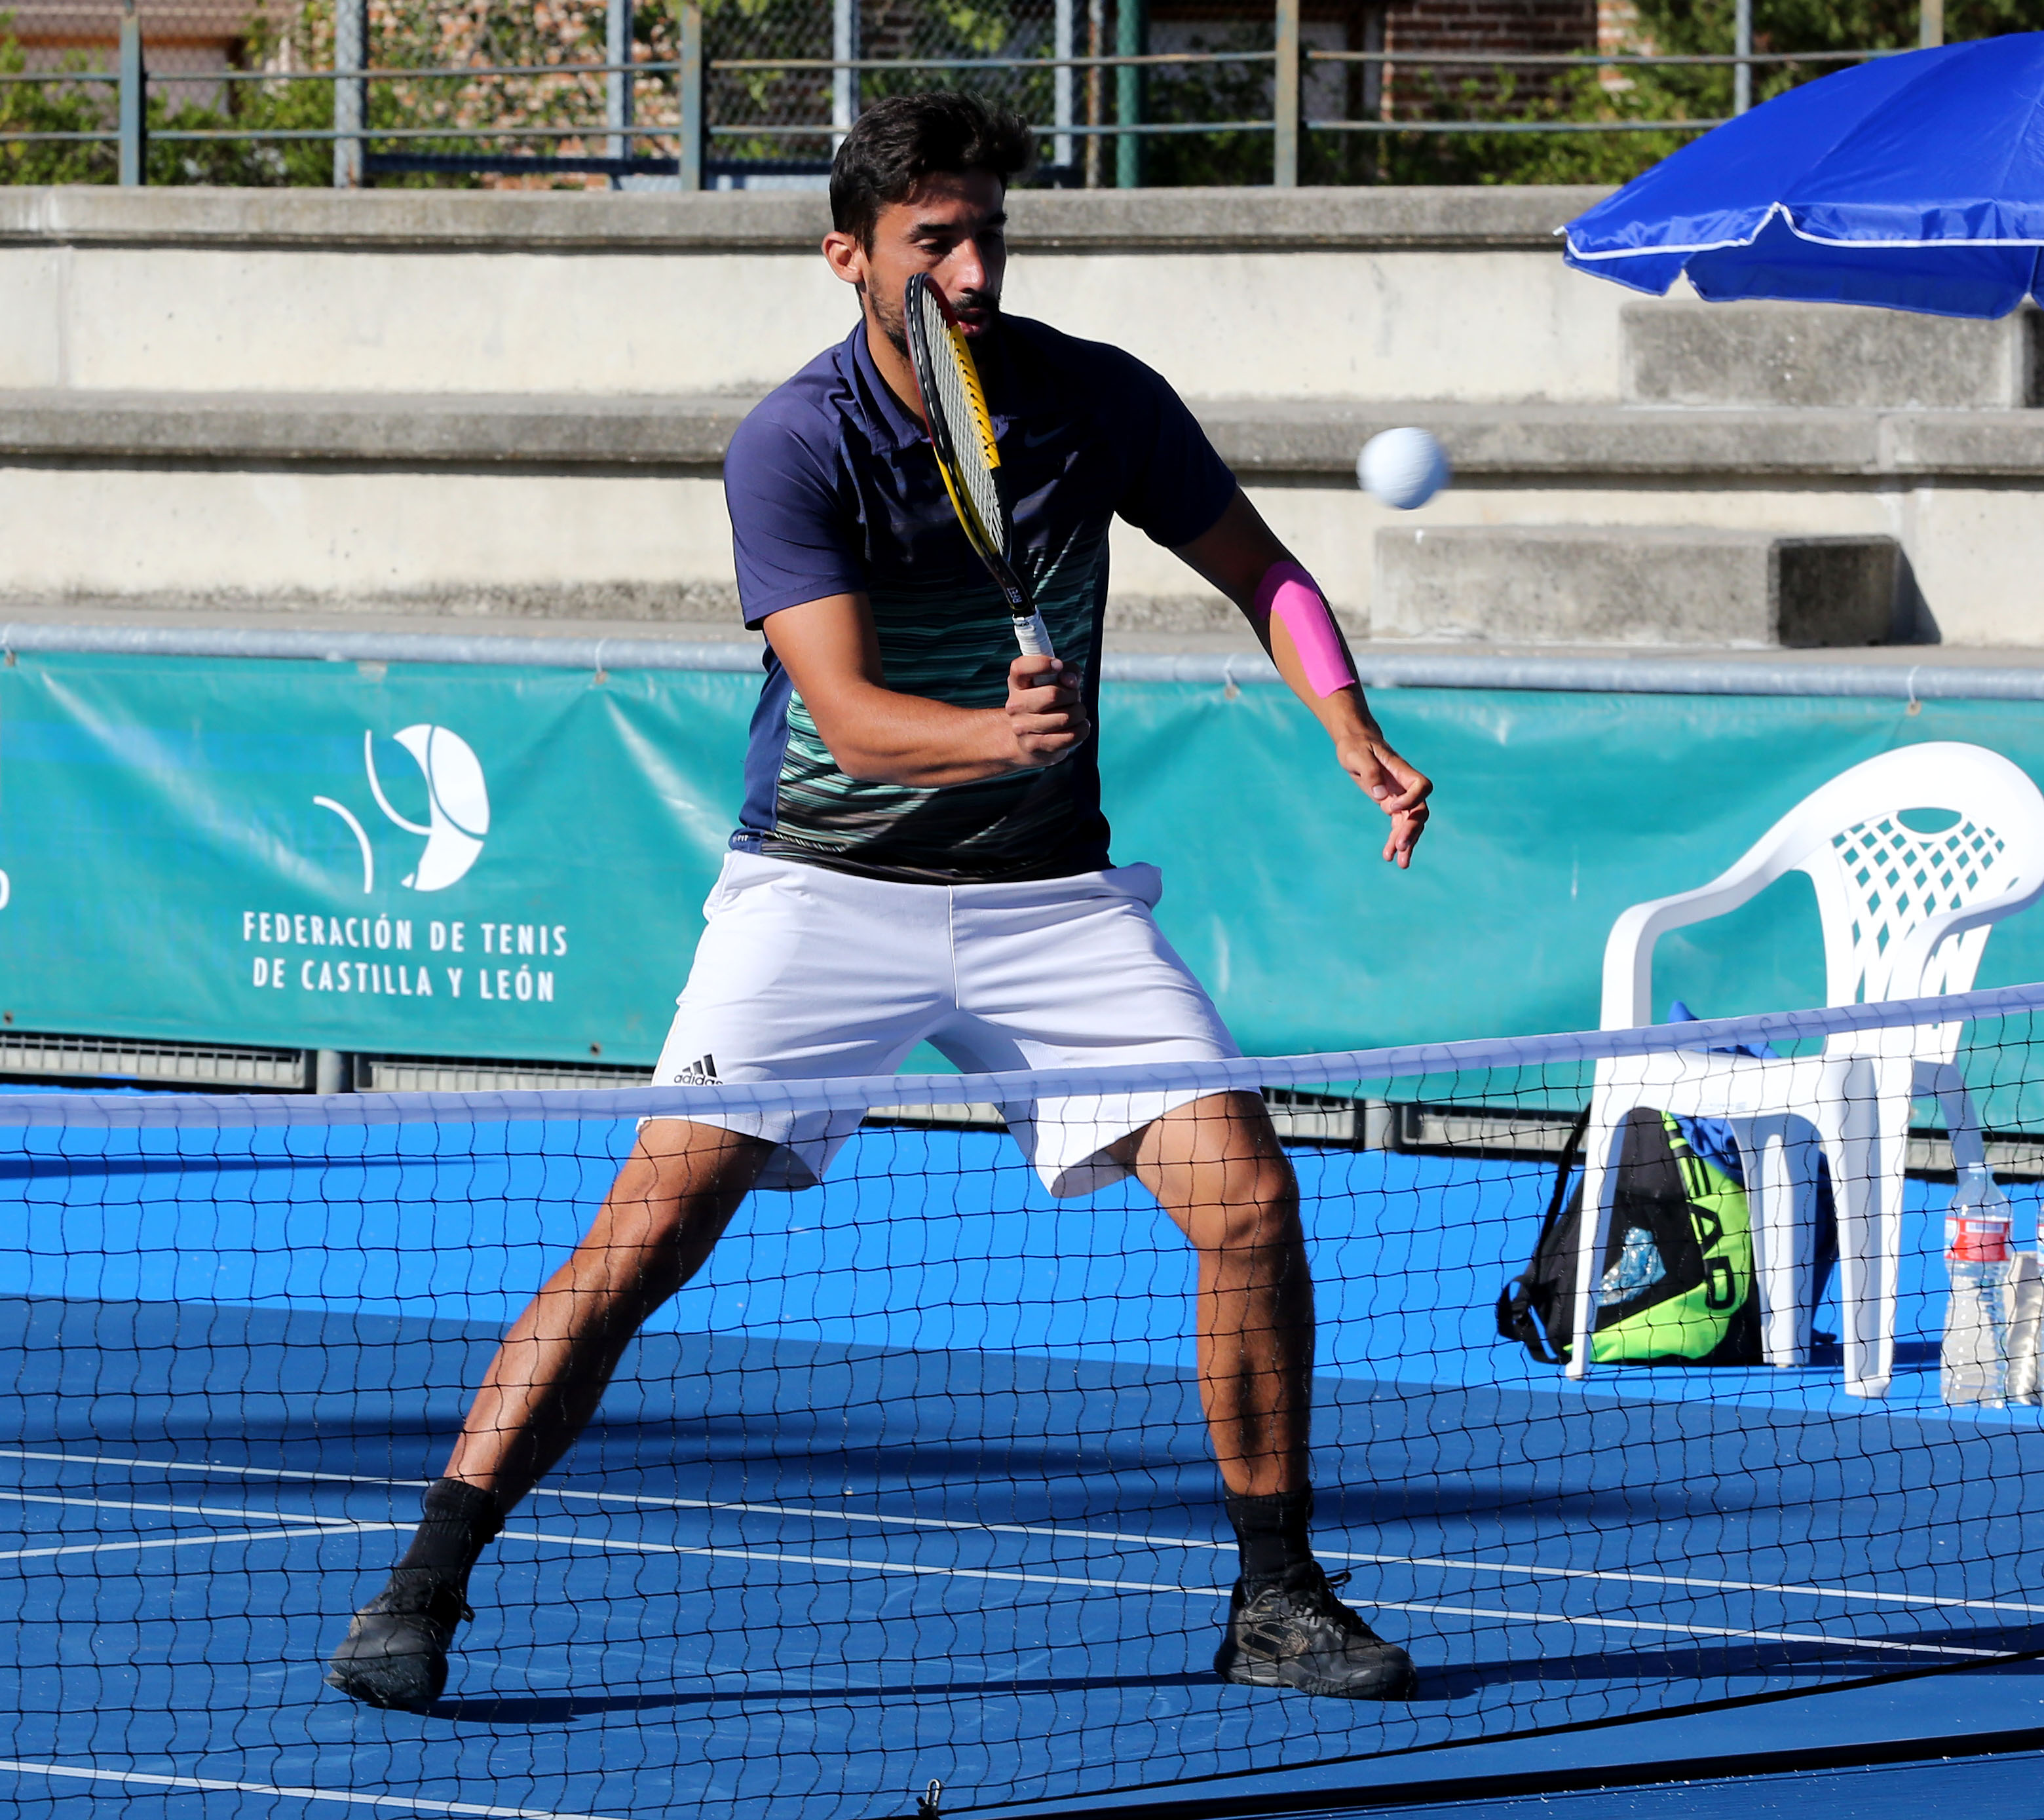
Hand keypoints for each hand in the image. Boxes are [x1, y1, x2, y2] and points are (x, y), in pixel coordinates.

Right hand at [1004, 654, 1088, 769]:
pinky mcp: (1034, 746)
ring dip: (1079, 713)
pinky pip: (1071, 735)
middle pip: (1053, 695)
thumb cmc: (1046, 703)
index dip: (1042, 664)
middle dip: (1073, 695)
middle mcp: (1015, 705)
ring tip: (1074, 713)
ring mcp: (1022, 728)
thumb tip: (1071, 679)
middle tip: (1072, 697)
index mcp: (1017, 683)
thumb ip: (1068, 671)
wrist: (1028, 740)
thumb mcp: (1055, 680)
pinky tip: (1077, 726)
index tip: (1058, 666)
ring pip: (1066, 717)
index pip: (1021, 668)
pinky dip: (1082, 729)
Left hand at [1335, 725, 1430, 867]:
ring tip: (1401, 864)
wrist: (1355, 743)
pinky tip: (1389, 857)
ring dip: (1407, 843)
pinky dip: (1395, 841)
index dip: (1412, 799)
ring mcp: (1400, 796)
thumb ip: (1370, 771)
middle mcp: (1405, 786)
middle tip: (1400, 847)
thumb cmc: (1355, 745)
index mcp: (1402, 771)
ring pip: (1411, 823)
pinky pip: (1398, 825)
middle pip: (1419, 810)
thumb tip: (1381, 796)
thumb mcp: (1356, 754)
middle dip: (1412, 830)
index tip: (1391, 807)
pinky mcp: (1390, 805)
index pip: (1421, 786)